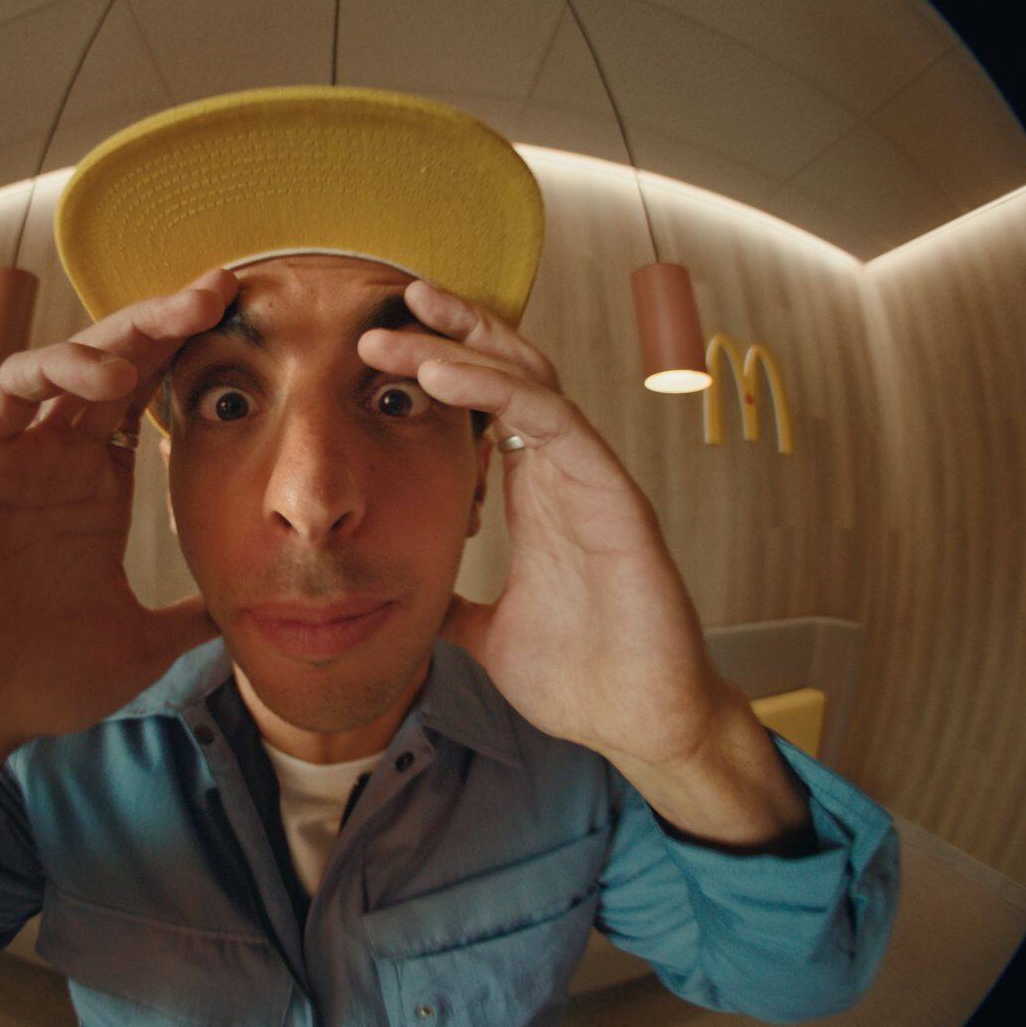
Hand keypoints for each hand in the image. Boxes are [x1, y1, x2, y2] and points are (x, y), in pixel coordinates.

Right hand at [0, 267, 238, 782]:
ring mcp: (15, 458)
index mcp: (99, 486)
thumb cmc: (46, 678)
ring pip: (68, 362)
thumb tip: (249, 614)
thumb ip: (189, 620)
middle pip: (118, 362)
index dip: (189, 354)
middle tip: (222, 286)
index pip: (148, 396)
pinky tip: (106, 375)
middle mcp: (59, 459)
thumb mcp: (142, 644)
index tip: (246, 324)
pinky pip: (11, 393)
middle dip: (168, 319)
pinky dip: (57, 370)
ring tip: (176, 320)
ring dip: (121, 332)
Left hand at [357, 279, 744, 769]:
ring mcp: (592, 478)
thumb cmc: (583, 677)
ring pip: (530, 383)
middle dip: (455, 329)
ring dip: (466, 350)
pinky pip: (555, 422)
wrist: (641, 722)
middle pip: (513, 371)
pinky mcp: (614, 496)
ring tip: (407, 331)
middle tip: (392, 303)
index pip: (490, 403)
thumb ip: (453, 606)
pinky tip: (447, 375)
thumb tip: (408, 602)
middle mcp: (565, 472)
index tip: (384, 344)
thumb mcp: (487, 635)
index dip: (445, 363)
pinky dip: (501, 391)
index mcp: (538, 491)